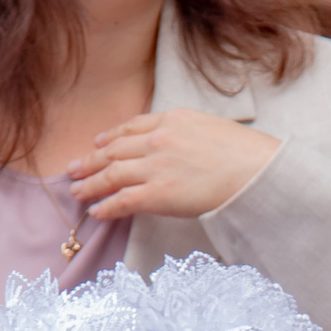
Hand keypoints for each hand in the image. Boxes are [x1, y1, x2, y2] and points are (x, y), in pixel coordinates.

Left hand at [68, 108, 281, 221]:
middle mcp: (158, 140)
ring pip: (111, 175)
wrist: (257, 171)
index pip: (132, 127)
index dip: (110, 136)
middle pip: (114, 150)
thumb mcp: (211, 126)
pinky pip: (123, 200)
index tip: (97, 142)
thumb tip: (177, 143)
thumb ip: (187, 131)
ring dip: (90, 184)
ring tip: (76, 191)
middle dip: (90, 160)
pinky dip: (106, 206)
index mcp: (172, 119)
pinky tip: (96, 211)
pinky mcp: (158, 194)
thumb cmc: (245, 153)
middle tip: (72, 168)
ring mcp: (155, 167)